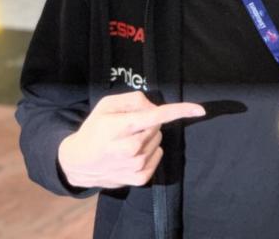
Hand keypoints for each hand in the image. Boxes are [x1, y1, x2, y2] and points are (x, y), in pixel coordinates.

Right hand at [58, 91, 204, 188]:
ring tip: (127, 142)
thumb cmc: (94, 130)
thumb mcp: (106, 105)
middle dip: (148, 123)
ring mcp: (136, 165)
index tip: (200, 109)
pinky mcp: (140, 178)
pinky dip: (151, 152)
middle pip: (158, 127)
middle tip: (128, 128)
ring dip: (149, 139)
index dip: (180, 111)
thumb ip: (133, 100)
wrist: (78, 163)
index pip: (156, 116)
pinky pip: (158, 156)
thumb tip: (154, 107)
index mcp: (121, 126)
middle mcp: (130, 147)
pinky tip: (133, 154)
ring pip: (159, 141)